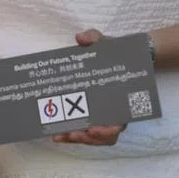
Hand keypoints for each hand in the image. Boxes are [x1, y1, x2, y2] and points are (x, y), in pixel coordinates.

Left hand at [51, 30, 124, 145]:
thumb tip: (80, 38)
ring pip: (93, 138)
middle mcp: (114, 112)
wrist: (117, 56)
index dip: (106, 131)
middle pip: (104, 137)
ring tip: (59, 136)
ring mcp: (104, 116)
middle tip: (70, 134)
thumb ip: (94, 38)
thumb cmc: (113, 52)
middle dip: (86, 139)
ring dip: (77, 140)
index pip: (118, 123)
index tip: (92, 129)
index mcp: (121, 99)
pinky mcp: (91, 116)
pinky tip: (56, 131)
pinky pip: (85, 132)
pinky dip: (72, 134)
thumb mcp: (104, 42)